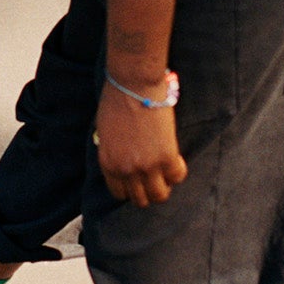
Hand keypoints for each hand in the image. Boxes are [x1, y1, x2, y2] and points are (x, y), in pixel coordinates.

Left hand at [94, 84, 186, 207]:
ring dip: (165, 186)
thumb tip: (123, 160)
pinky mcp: (166, 156)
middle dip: (148, 191)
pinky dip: (178, 170)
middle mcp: (126, 169)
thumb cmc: (117, 100)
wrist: (133, 84)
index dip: (131, 189)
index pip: (119, 194)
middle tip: (156, 177)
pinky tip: (176, 157)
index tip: (139, 180)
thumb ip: (112, 151)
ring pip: (160, 195)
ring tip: (167, 171)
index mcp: (108, 163)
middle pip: (140, 199)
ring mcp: (146, 166)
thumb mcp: (104, 132)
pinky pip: (177, 176)